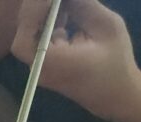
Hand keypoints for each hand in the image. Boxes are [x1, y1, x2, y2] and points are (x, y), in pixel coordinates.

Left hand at [11, 0, 140, 119]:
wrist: (116, 94)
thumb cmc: (116, 63)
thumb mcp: (106, 27)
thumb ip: (84, 7)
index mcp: (52, 64)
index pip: (24, 39)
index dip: (31, 14)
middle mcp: (40, 68)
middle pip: (26, 34)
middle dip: (38, 9)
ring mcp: (41, 67)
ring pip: (32, 34)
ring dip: (45, 13)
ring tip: (64, 3)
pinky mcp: (47, 63)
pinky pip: (41, 38)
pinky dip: (51, 21)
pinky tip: (67, 10)